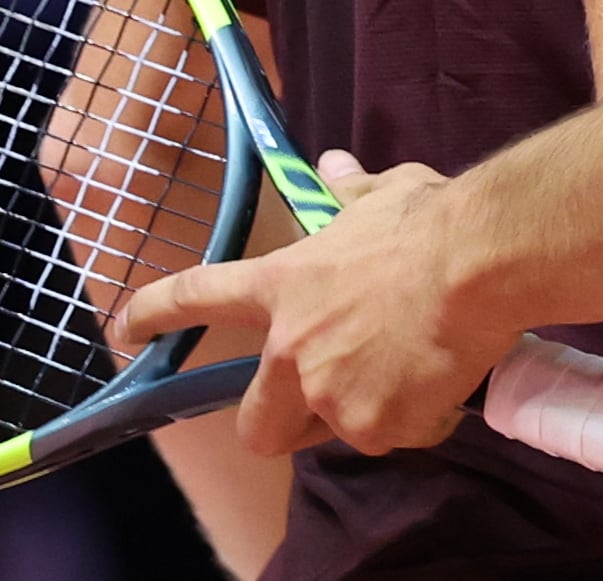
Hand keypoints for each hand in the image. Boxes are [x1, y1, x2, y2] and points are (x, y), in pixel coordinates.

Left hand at [113, 152, 504, 457]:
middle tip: (327, 400)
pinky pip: (397, 435)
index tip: (125, 328)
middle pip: (257, 427)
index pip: (198, 296)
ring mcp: (330, 396)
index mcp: (283, 286)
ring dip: (369, 415)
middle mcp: (291, 351)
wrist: (478, 263)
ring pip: (336, 432)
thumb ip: (350, 193)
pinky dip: (419, 419)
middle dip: (284, 424)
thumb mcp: (384, 196)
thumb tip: (334, 167)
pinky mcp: (375, 427)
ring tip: (415, 370)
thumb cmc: (430, 222)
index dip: (155, 313)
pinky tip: (446, 380)